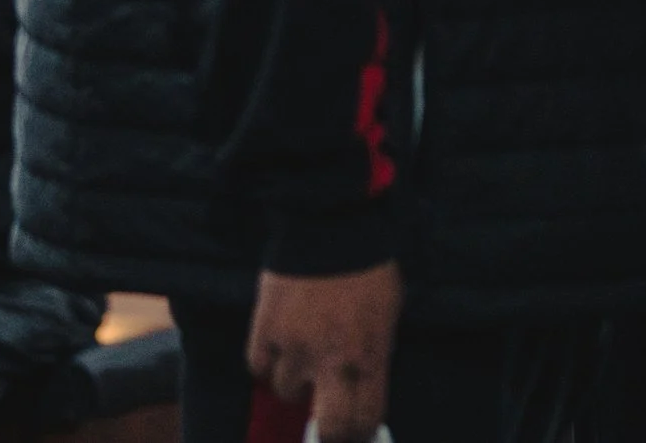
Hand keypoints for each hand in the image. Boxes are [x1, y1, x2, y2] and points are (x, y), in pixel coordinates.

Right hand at [246, 263, 400, 442]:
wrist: (331, 224)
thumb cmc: (367, 267)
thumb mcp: (387, 315)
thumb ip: (374, 354)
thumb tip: (363, 382)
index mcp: (370, 358)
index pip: (365, 421)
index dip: (359, 433)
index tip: (355, 429)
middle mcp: (332, 361)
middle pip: (327, 427)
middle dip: (327, 429)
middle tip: (325, 418)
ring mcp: (295, 347)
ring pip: (286, 390)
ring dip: (295, 381)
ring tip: (302, 358)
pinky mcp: (265, 327)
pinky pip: (258, 365)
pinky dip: (266, 361)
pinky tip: (277, 346)